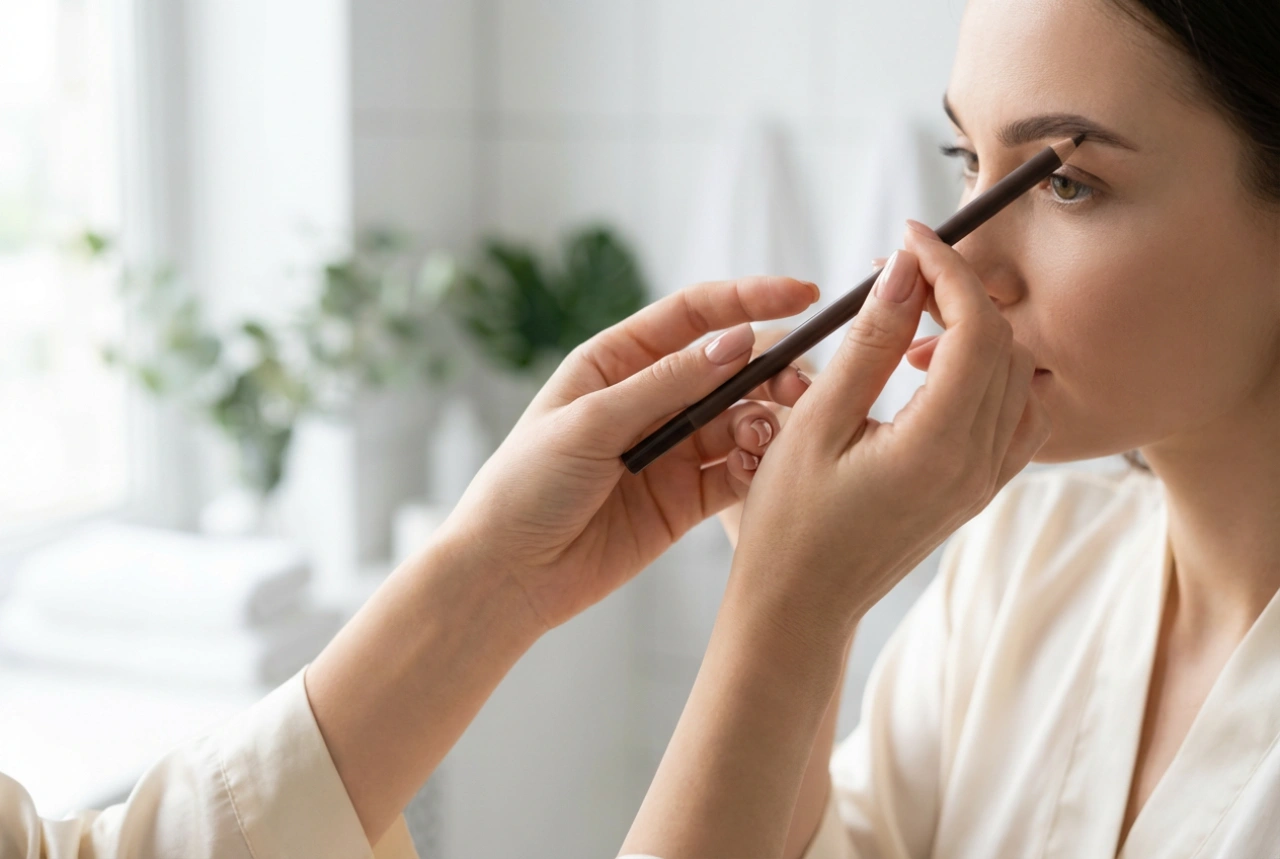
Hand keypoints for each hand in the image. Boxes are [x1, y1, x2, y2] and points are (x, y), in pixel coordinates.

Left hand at [438, 276, 818, 630]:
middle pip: (728, 367)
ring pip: (740, 420)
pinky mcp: (685, 499)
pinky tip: (758, 468)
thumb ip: (667, 384)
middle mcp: (649, 400)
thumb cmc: (527, 486)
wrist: (507, 575)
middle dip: (770, 370)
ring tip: (765, 437)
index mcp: (616, 362)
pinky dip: (757, 467)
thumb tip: (738, 341)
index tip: (803, 294)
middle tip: (800, 387)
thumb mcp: (592, 422)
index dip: (749, 299)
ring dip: (764, 421)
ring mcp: (671, 450)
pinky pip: (737, 473)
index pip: (693, 315)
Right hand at [728, 222, 1050, 642]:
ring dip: (974, 331)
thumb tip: (903, 272)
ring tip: (912, 321)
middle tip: (899, 273)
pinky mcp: (976, 491)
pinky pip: (1014, 416)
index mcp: (939, 446)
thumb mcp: (815, 425)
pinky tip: (936, 371)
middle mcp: (978, 464)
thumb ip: (869, 345)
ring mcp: (984, 481)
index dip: (946, 269)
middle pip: (1004, 344)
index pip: (975, 327)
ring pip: (1016, 375)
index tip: (906, 237)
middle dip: (958, 291)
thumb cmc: (790, 524)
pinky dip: (988, 375)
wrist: (799, 606)